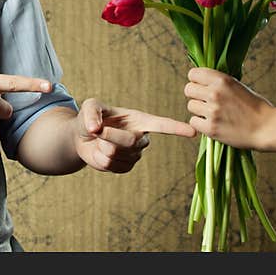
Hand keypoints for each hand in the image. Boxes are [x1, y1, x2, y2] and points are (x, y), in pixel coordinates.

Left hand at [74, 98, 195, 172]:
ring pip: (117, 154)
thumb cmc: (92, 117)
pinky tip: (101, 151)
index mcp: (140, 120)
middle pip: (130, 141)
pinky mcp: (125, 167)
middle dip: (110, 136)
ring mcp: (134, 154)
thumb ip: (91, 113)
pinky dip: (98, 158)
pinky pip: (110, 165)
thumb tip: (95, 128)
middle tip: (97, 130)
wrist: (83, 136)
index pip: (161, 125)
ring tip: (101, 140)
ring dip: (101, 146)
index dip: (176, 128)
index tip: (192, 131)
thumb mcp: (90, 107)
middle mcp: (141, 138)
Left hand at [184, 67, 273, 148]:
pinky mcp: (211, 128)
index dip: (196, 80)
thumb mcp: (238, 86)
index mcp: (222, 80)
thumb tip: (201, 78)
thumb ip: (219, 82)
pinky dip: (201, 124)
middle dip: (196, 95)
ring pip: (190, 106)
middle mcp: (215, 93)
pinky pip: (193, 122)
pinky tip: (213, 123)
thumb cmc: (256, 107)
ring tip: (214, 114)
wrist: (268, 128)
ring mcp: (212, 111)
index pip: (193, 74)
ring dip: (199, 110)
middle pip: (188, 90)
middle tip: (206, 102)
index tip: (201, 86)